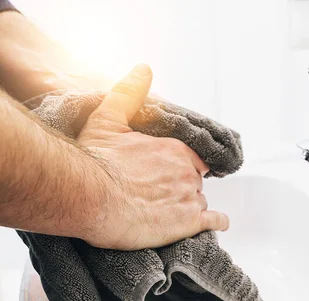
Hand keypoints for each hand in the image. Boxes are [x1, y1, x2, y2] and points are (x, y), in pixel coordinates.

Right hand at [78, 64, 228, 249]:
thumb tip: (143, 69)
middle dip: (181, 186)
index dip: (182, 165)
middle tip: (161, 195)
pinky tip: (218, 223)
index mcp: (173, 148)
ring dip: (190, 205)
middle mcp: (187, 171)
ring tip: (173, 212)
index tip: (172, 172)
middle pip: (194, 180)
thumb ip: (129, 94)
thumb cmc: (96, 159)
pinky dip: (217, 221)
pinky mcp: (187, 223)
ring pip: (200, 201)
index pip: (192, 158)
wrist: (90, 197)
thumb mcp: (108, 119)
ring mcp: (189, 197)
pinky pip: (214, 220)